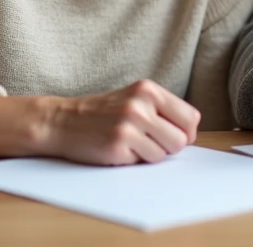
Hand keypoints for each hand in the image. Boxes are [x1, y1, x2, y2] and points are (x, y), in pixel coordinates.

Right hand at [42, 79, 200, 164]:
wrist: (61, 121)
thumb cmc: (102, 112)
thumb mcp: (134, 98)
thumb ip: (161, 109)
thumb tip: (191, 134)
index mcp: (148, 90)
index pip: (190, 117)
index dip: (186, 132)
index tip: (173, 135)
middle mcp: (140, 105)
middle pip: (181, 140)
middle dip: (169, 147)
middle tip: (150, 142)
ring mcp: (128, 126)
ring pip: (164, 155)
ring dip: (150, 155)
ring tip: (131, 143)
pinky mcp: (117, 146)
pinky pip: (143, 163)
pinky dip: (133, 160)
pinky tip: (118, 149)